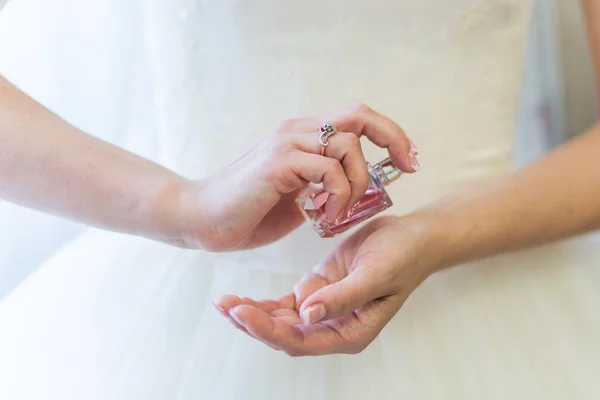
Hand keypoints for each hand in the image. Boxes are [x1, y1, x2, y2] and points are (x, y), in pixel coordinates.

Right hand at [180, 104, 418, 250]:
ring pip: (347, 143)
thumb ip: (322, 188)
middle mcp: (296, 132)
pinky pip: (327, 169)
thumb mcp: (296, 198)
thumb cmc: (247, 211)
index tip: (407, 160)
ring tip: (341, 210)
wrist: (201, 218)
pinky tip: (326, 215)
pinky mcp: (278, 164)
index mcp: (301, 137)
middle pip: (358, 115)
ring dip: (357, 182)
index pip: (355, 118)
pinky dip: (338, 194)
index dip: (387, 133)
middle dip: (391, 138)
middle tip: (405, 168)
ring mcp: (287, 144)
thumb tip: (352, 192)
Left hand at [213, 216, 436, 355]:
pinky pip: (285, 305)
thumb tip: (307, 317)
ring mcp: (323, 310)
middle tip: (224, 307)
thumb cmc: (402, 256)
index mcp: (350, 333)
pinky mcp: (317, 291)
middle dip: (253, 324)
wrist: (412, 237)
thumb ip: (342, 298)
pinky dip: (264, 304)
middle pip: (285, 335)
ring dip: (253, 315)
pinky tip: (242, 300)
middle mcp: (334, 328)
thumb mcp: (375, 274)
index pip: (301, 340)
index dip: (269, 330)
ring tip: (224, 304)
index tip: (242, 314)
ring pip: (280, 322)